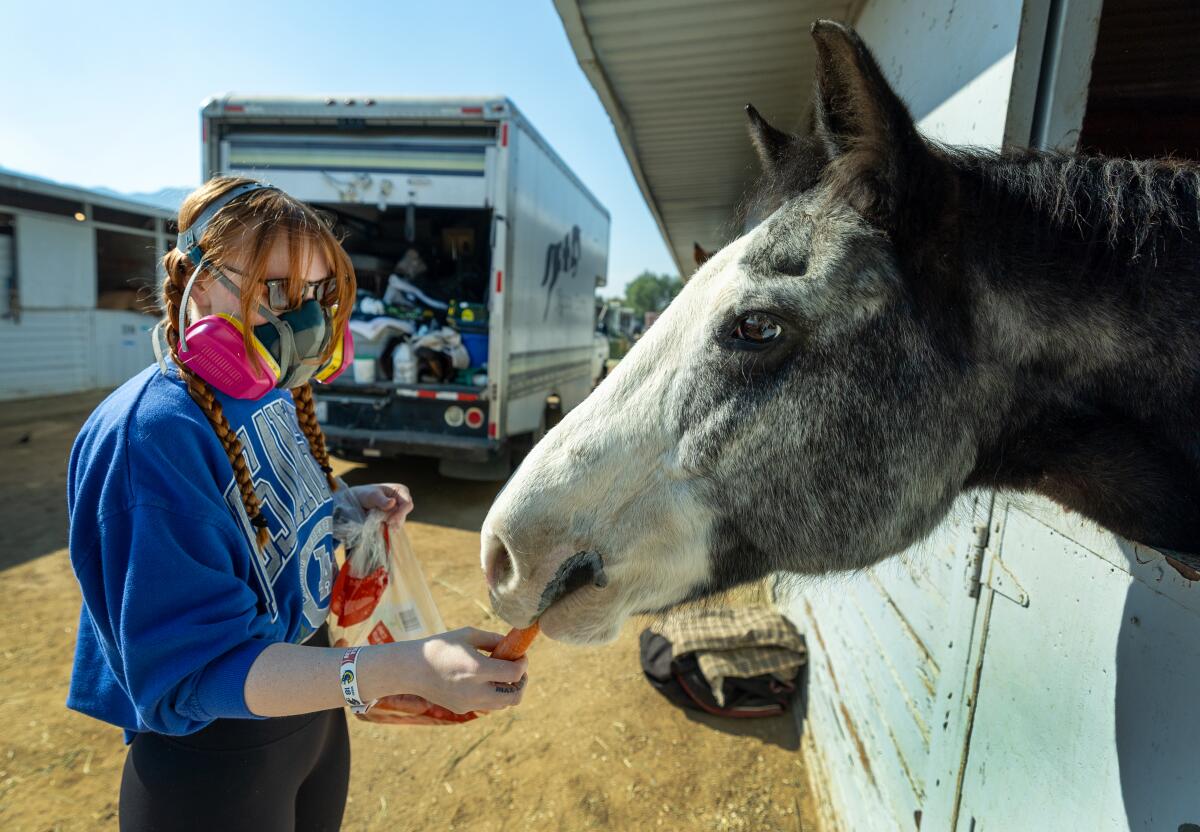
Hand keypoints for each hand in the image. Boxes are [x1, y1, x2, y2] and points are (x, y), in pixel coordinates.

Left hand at [351, 482, 412, 525]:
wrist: (357, 501)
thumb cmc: (365, 494)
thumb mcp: (373, 496)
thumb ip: (382, 500)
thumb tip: (393, 502)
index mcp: (400, 490)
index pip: (407, 504)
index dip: (400, 513)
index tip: (389, 521)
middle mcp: (402, 499)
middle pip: (404, 513)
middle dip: (395, 520)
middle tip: (384, 524)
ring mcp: (398, 509)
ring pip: (400, 520)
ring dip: (391, 524)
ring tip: (380, 523)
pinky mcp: (393, 516)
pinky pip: (394, 524)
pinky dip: (388, 526)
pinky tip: (381, 525)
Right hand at [406, 627, 528, 714]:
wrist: (411, 669)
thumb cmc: (440, 646)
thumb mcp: (468, 635)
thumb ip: (493, 639)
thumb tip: (512, 644)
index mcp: (477, 669)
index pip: (514, 674)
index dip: (523, 664)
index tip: (521, 655)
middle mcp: (475, 690)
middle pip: (515, 697)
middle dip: (522, 683)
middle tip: (518, 669)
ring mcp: (468, 703)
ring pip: (503, 704)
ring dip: (508, 690)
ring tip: (500, 674)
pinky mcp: (461, 709)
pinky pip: (487, 705)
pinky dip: (493, 695)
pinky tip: (483, 680)